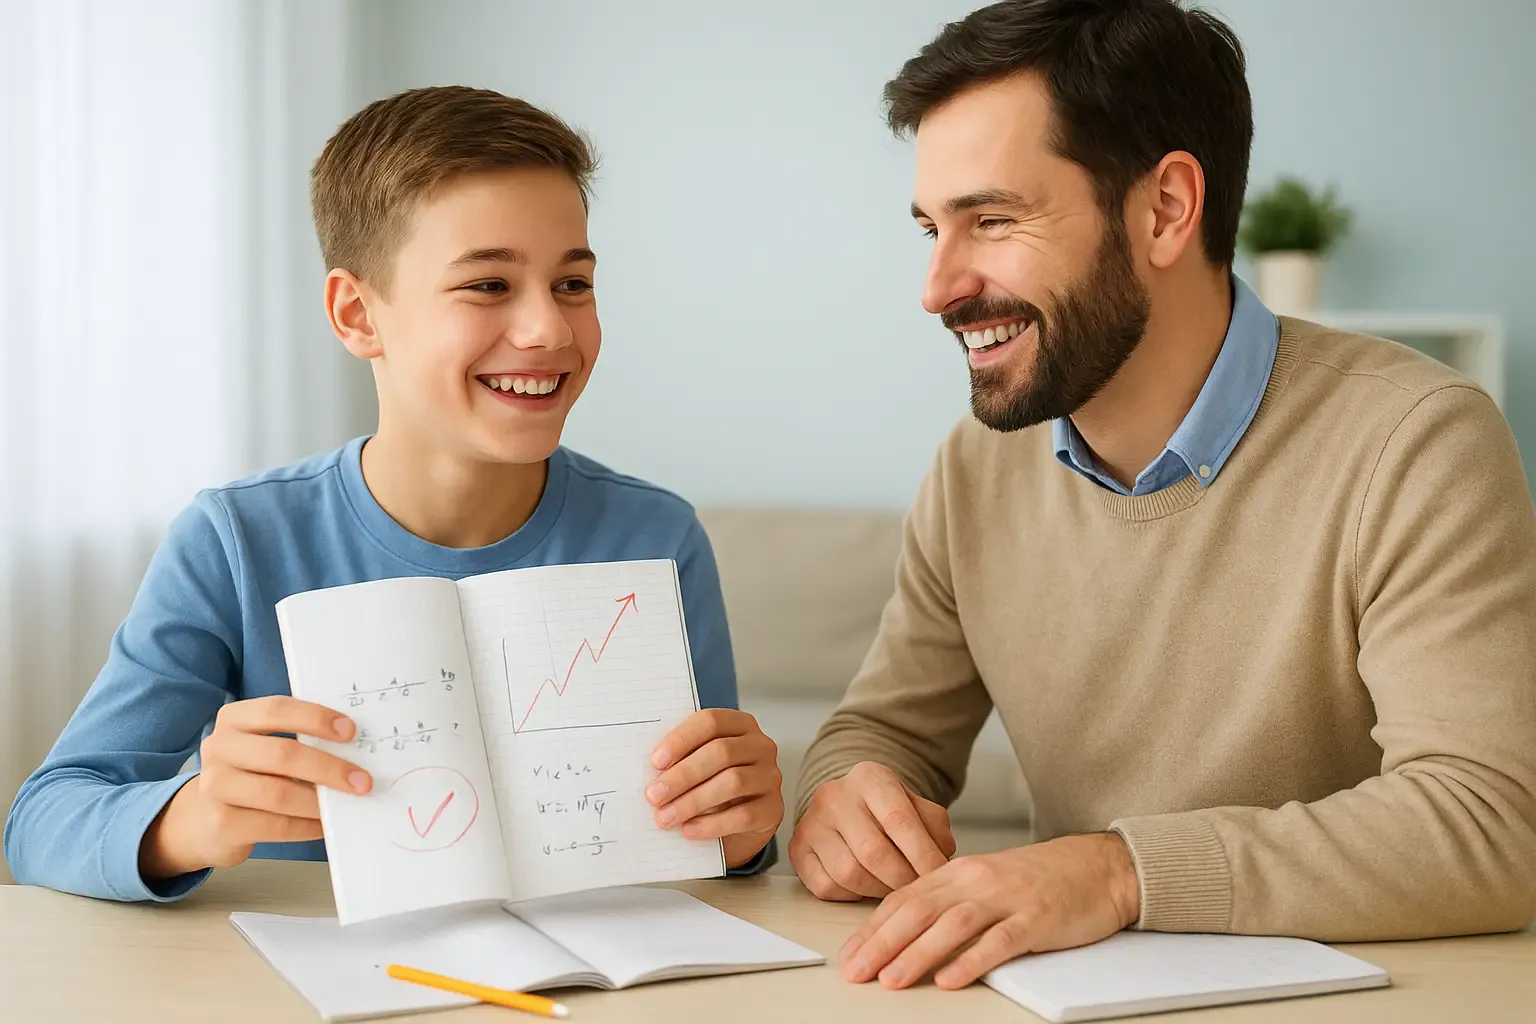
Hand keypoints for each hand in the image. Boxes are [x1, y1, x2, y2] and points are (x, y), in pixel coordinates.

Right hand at [139, 696, 371, 878]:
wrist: (205, 819)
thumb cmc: (251, 772)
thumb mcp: (264, 745)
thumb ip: (297, 737)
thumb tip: (356, 746)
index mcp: (234, 718)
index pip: (277, 709)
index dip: (316, 718)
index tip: (351, 731)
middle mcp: (218, 748)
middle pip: (281, 754)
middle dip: (329, 767)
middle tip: (362, 781)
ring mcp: (214, 787)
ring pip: (278, 793)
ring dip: (320, 801)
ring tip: (348, 804)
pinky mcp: (221, 823)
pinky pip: (275, 826)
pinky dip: (307, 827)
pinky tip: (325, 825)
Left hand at [646, 709, 782, 867]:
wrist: (738, 822)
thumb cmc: (712, 784)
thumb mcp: (699, 764)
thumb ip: (681, 759)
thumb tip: (649, 770)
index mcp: (739, 725)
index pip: (711, 722)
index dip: (681, 739)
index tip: (655, 761)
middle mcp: (760, 746)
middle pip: (721, 752)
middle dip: (683, 775)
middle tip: (654, 795)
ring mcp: (770, 777)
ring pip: (733, 782)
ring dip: (693, 801)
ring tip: (666, 817)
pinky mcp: (772, 809)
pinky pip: (743, 815)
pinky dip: (712, 824)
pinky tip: (689, 830)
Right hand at [789, 761, 956, 900]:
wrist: (849, 804)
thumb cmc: (888, 811)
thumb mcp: (918, 808)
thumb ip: (935, 831)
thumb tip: (938, 864)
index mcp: (869, 778)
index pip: (898, 819)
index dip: (923, 854)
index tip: (938, 875)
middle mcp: (834, 795)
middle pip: (872, 852)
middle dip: (902, 879)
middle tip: (917, 889)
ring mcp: (811, 823)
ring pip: (849, 874)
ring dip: (878, 890)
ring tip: (893, 887)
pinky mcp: (797, 850)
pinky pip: (826, 886)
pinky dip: (851, 895)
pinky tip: (865, 885)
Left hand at [839, 833, 1140, 990]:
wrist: (1099, 866)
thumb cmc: (1039, 880)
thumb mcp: (985, 883)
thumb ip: (948, 902)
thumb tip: (904, 936)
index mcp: (958, 872)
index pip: (903, 899)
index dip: (871, 928)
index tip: (848, 956)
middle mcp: (976, 880)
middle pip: (918, 910)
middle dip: (881, 943)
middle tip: (855, 972)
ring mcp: (1007, 898)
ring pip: (952, 925)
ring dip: (918, 953)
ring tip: (891, 979)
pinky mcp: (1037, 918)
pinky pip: (1000, 941)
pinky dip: (973, 961)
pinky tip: (951, 979)